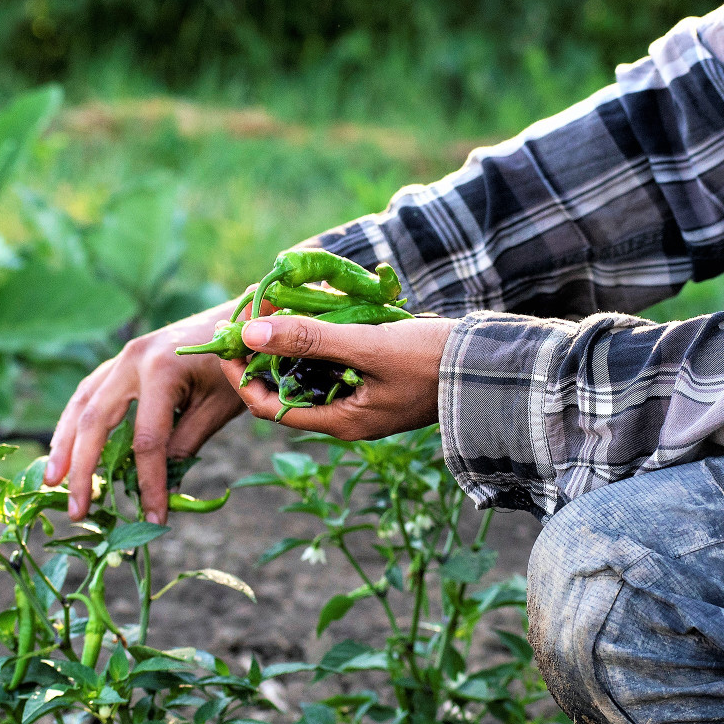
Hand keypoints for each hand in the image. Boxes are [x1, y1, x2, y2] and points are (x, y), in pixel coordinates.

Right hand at [45, 300, 247, 522]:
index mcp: (161, 369)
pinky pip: (90, 394)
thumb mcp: (220, 405)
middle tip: (78, 511)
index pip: (147, 441)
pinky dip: (75, 423)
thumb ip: (186, 441)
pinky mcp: (123, 361)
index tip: (154, 519)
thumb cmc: (240, 361)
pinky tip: (66, 448)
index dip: (149, 483)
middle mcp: (132, 359)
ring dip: (64, 445)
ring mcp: (123, 357)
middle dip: (84, 469)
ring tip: (52, 482)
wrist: (243, 318)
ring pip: (82, 404)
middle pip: (96, 422)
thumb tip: (162, 484)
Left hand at [221, 315, 457, 438]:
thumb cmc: (433, 360)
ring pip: (311, 371)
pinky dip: (323, 337)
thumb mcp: (367, 345)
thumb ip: (309, 339)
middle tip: (258, 308)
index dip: (242, 374)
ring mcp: (364, 400)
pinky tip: (324, 308)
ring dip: (296, 339)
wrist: (493, 365)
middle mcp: (347, 417)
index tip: (230, 338)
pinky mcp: (378, 381)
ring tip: (287, 301)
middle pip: (287, 387)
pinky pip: (336, 361)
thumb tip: (250, 333)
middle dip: (267, 350)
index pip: (269, 407)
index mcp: (341, 422)